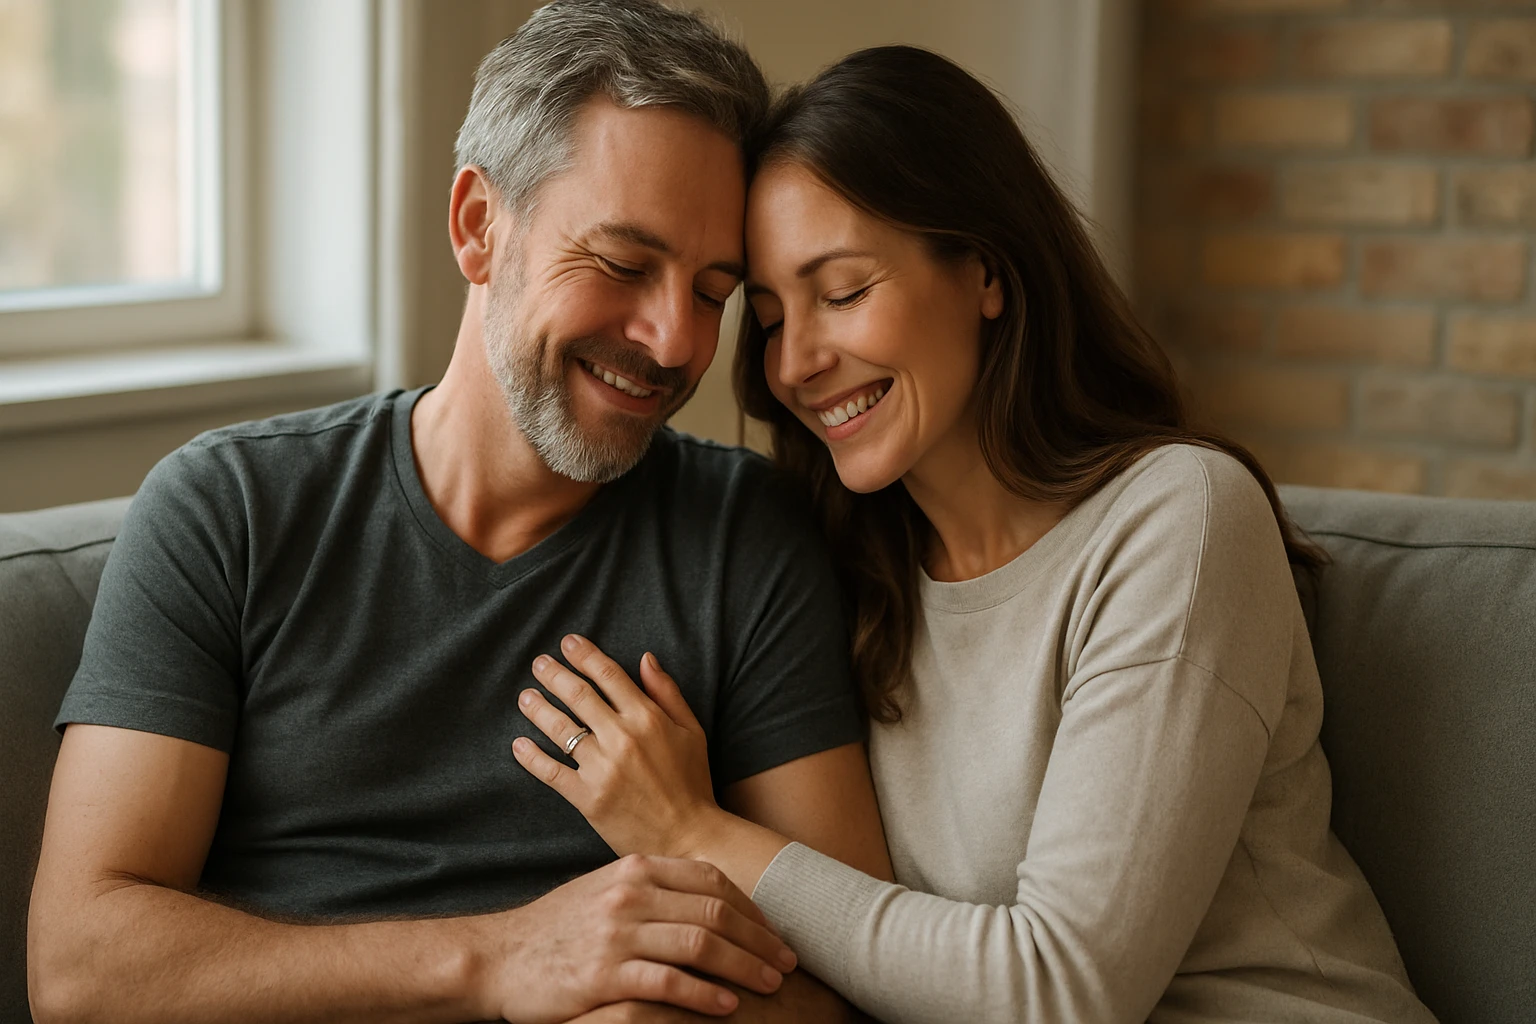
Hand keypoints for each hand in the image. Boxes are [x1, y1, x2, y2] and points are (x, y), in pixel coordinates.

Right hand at [470, 853, 797, 1023]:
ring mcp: (616, 932)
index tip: (774, 931)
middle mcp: (630, 894)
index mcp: (635, 868)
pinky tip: (728, 1007)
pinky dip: (705, 995)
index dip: (751, 906)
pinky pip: (669, 983)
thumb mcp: (607, 890)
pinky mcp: (604, 974)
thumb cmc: (558, 927)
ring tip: (771, 985)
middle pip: (715, 911)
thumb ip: (654, 888)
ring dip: (744, 966)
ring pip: (700, 944)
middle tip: (788, 962)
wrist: (498, 957)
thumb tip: (710, 898)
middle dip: (759, 938)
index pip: (711, 879)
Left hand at [513, 635, 719, 860]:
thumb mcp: (692, 731)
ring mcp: (603, 768)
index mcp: (648, 718)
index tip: (568, 643)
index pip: (609, 675)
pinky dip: (532, 757)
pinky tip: (519, 745)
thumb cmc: (692, 783)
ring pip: (560, 729)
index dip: (585, 655)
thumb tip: (645, 658)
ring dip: (538, 708)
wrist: (690, 837)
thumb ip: (667, 692)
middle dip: (554, 675)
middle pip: (579, 696)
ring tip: (525, 697)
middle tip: (538, 663)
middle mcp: (622, 738)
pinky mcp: (588, 798)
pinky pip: (551, 772)